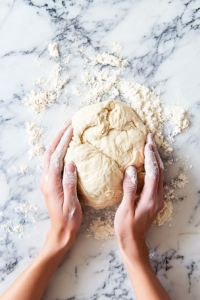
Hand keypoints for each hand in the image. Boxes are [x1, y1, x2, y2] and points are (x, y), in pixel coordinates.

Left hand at [40, 120, 81, 252]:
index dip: (64, 142)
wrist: (60, 230)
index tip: (72, 129)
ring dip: (56, 140)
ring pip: (49, 155)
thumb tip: (71, 163)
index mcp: (51, 184)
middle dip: (58, 136)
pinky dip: (57, 149)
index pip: (57, 158)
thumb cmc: (69, 219)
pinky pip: (52, 161)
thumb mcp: (71, 203)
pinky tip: (64, 145)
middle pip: (50, 152)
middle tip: (68, 122)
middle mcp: (46, 180)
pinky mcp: (50, 182)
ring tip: (66, 128)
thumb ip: (70, 183)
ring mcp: (47, 180)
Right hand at [114, 133, 163, 261]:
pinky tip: (147, 163)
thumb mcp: (125, 210)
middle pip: (159, 171)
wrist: (133, 242)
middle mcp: (157, 198)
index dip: (150, 158)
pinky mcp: (153, 200)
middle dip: (155, 154)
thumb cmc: (126, 228)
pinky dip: (153, 168)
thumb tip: (130, 170)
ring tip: (150, 146)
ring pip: (159, 175)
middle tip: (150, 139)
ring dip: (155, 160)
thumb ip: (129, 189)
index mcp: (150, 199)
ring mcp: (156, 199)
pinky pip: (155, 180)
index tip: (146, 144)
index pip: (152, 173)